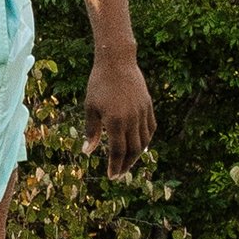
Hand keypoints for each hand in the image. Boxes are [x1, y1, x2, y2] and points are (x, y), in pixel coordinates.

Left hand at [83, 55, 154, 171]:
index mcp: (115, 122)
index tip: (112, 177)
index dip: (115, 166)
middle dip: (126, 165)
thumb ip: (91, 131)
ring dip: (136, 155)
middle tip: (119, 174)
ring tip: (128, 162)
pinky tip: (141, 146)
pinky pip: (150, 128)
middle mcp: (131, 119)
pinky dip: (146, 140)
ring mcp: (142, 113)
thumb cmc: (98, 84)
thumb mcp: (90, 107)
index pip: (117, 151)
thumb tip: (87, 152)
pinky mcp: (148, 106)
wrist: (117, 62)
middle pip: (132, 150)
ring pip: (144, 141)